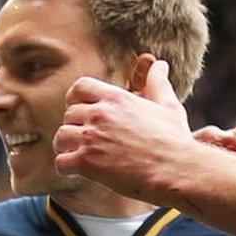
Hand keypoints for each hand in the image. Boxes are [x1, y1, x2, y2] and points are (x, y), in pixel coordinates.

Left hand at [55, 56, 199, 200]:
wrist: (175, 170)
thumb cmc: (174, 140)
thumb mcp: (167, 105)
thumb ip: (157, 83)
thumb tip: (160, 64)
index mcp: (116, 98)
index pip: (80, 87)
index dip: (75, 99)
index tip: (80, 111)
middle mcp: (100, 115)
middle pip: (68, 115)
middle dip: (74, 127)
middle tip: (85, 140)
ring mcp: (91, 138)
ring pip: (61, 137)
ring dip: (66, 147)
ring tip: (78, 155)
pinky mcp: (87, 162)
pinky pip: (61, 162)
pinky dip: (66, 167)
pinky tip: (78, 171)